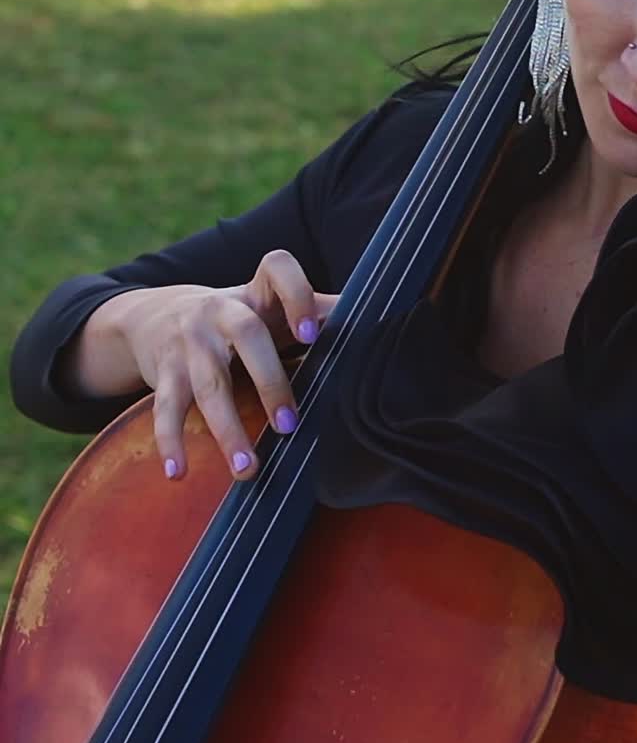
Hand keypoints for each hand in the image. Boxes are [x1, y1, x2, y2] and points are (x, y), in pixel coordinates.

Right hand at [110, 250, 338, 481]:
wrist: (152, 316)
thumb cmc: (236, 317)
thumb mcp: (270, 308)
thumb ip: (316, 311)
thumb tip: (376, 317)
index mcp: (256, 293)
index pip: (277, 270)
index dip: (296, 295)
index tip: (311, 334)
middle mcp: (220, 311)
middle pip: (247, 336)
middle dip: (270, 382)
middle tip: (290, 426)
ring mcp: (189, 341)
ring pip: (208, 384)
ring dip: (227, 429)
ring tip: (247, 468)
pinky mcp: (162, 371)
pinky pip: (165, 408)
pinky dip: (170, 441)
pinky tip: (178, 472)